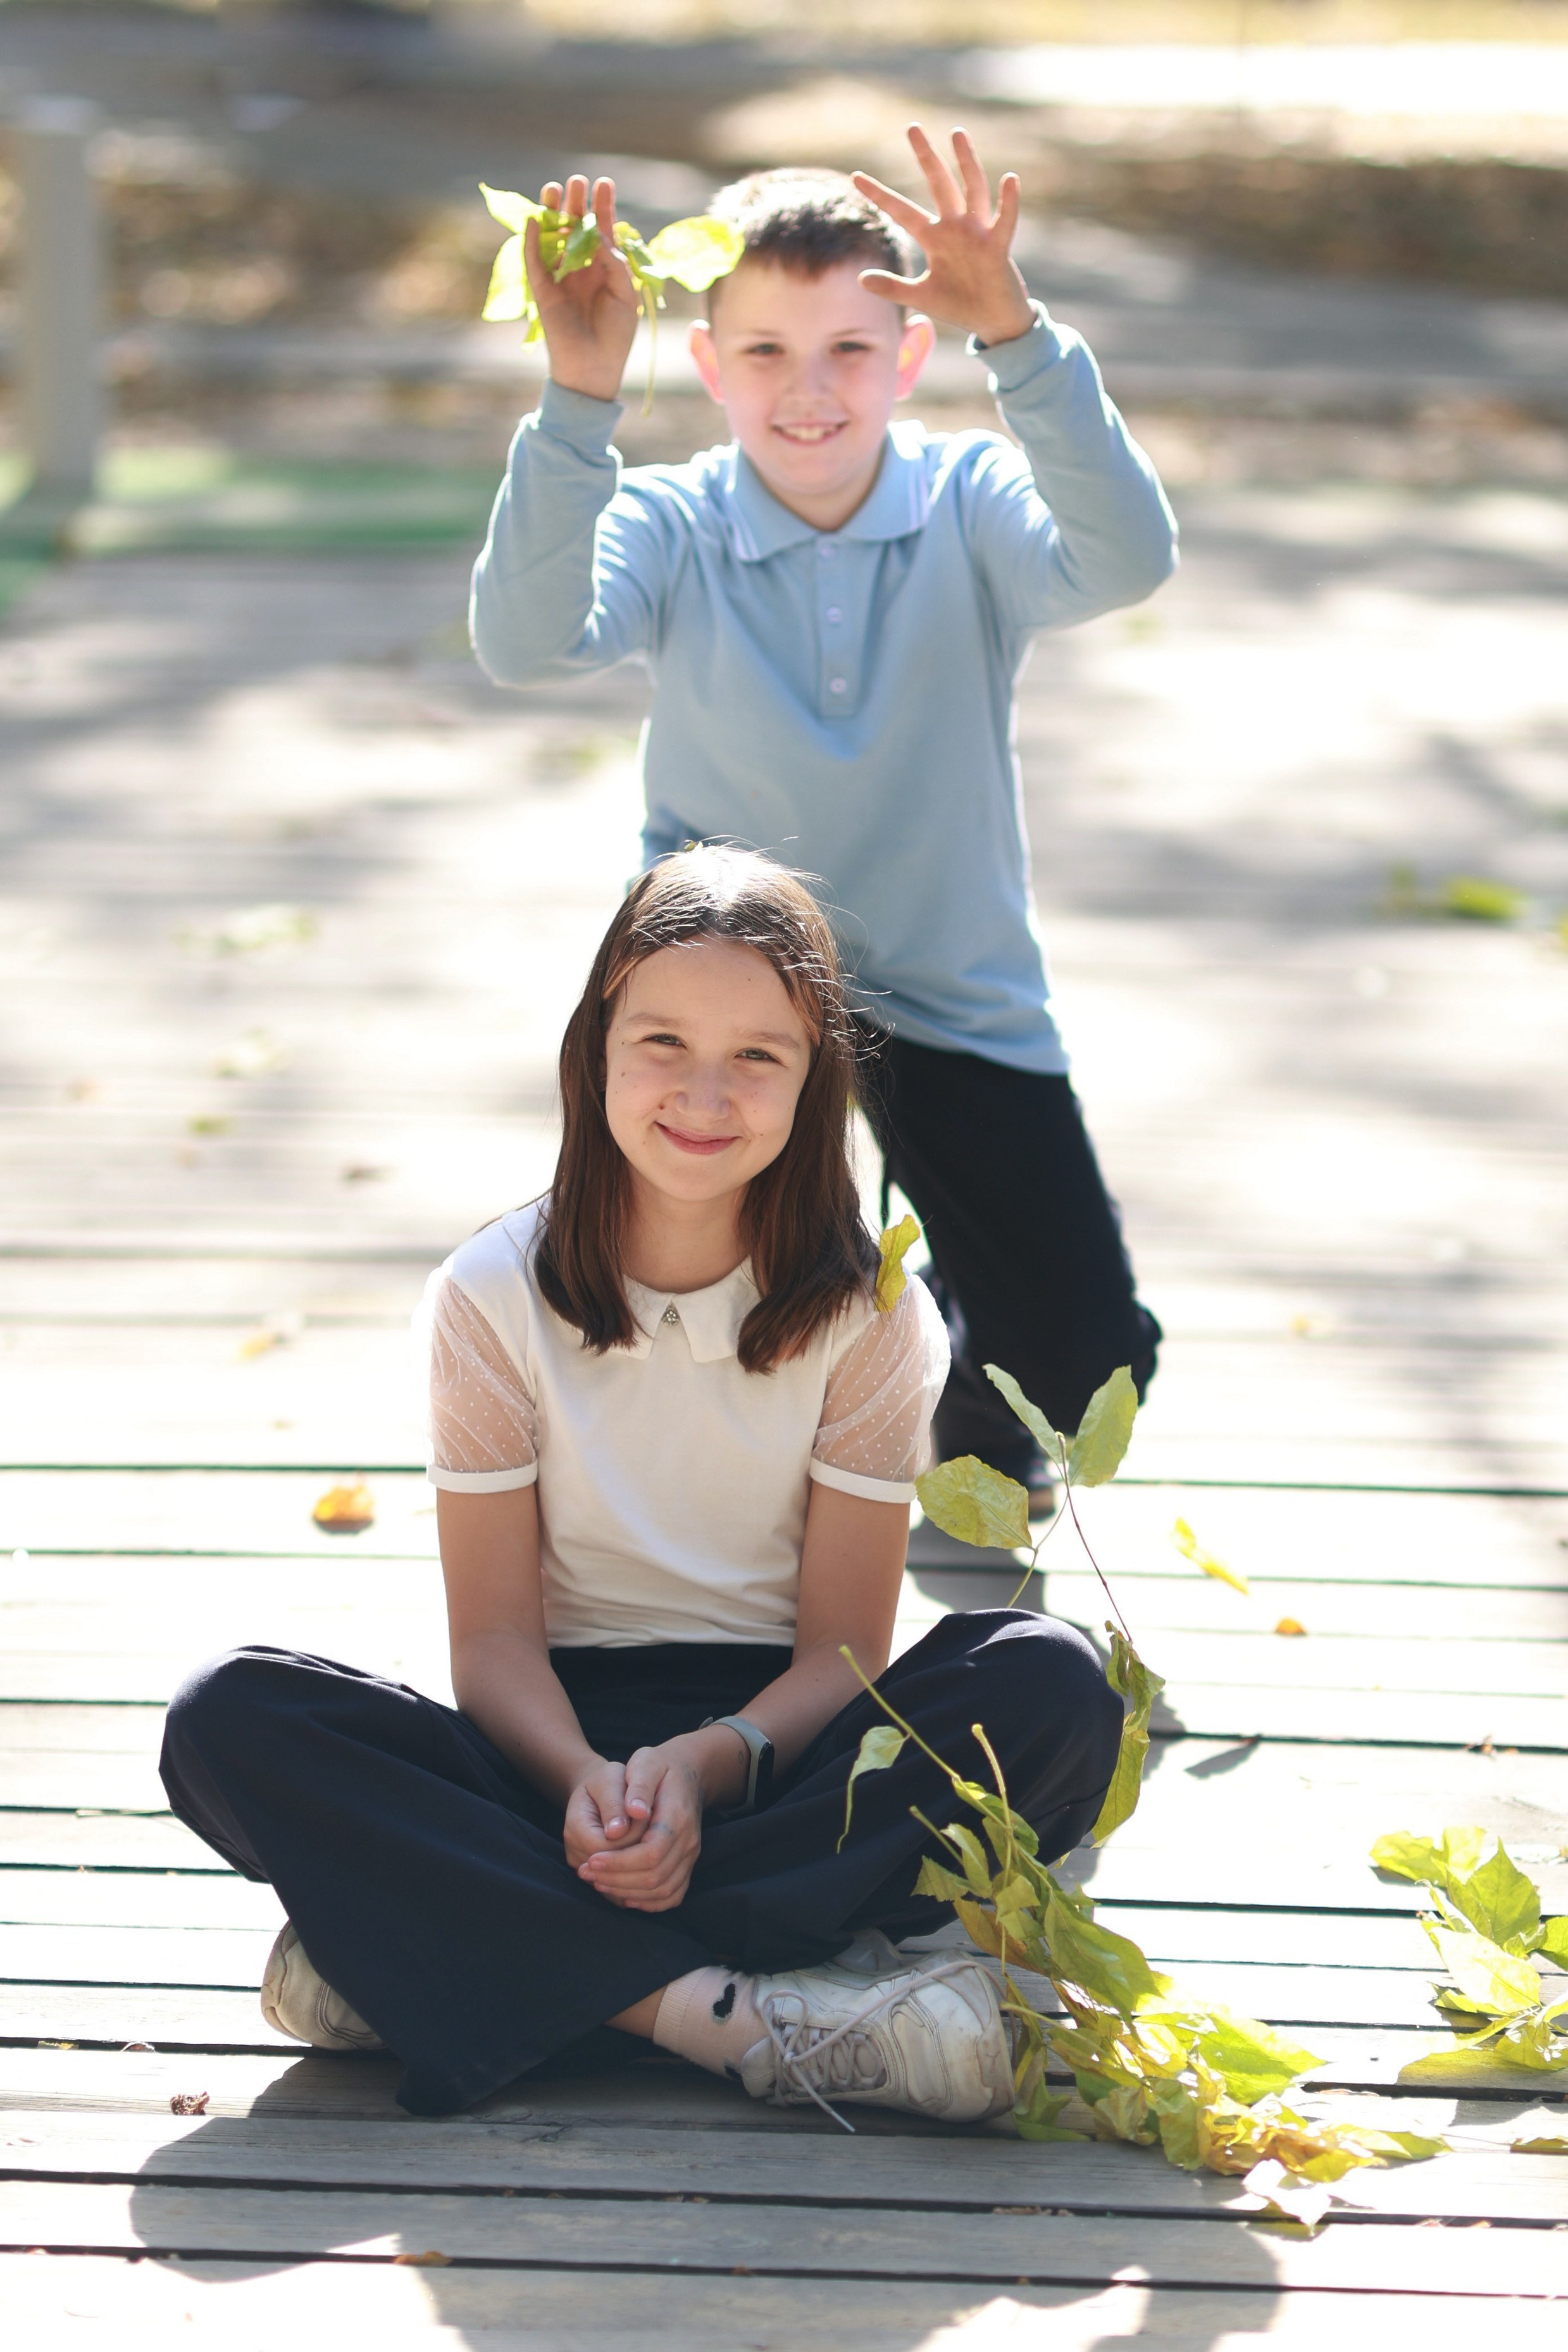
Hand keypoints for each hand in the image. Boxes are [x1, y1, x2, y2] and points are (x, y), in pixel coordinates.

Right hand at [529, 172, 641, 402]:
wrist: (594, 368)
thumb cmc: (615, 334)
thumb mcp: (625, 294)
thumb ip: (614, 261)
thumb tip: (597, 232)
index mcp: (602, 268)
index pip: (600, 231)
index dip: (602, 207)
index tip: (604, 183)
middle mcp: (579, 268)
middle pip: (575, 227)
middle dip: (576, 203)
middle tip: (578, 181)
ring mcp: (559, 277)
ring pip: (552, 237)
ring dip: (553, 212)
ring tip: (556, 187)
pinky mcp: (541, 289)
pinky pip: (533, 260)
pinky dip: (532, 240)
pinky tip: (536, 218)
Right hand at [562, 1753, 645, 1871]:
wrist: (600, 1792)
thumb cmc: (608, 1782)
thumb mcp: (610, 1780)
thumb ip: (613, 1804)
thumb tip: (617, 1831)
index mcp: (574, 1828)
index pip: (607, 1847)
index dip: (633, 1834)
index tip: (646, 1814)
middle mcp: (575, 1853)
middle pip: (613, 1866)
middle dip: (638, 1847)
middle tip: (651, 1823)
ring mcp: (584, 1869)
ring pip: (619, 1879)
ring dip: (639, 1860)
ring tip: (646, 1833)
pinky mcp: (597, 1877)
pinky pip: (620, 1886)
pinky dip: (637, 1872)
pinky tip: (647, 1850)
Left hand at [574, 1741, 706, 1912]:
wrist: (686, 1772)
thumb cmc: (658, 1767)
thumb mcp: (645, 1763)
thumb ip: (639, 1785)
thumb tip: (634, 1812)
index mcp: (677, 1817)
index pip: (650, 1853)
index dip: (619, 1862)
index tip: (591, 1860)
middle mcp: (689, 1841)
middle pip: (655, 1877)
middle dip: (616, 1880)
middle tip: (585, 1872)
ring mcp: (691, 1855)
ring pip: (663, 1891)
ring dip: (627, 1892)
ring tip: (598, 1882)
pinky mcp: (687, 1865)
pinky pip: (672, 1895)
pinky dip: (648, 1902)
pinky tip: (624, 1895)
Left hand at [853, 125, 1034, 349]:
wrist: (992, 321)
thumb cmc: (959, 305)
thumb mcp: (921, 296)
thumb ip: (893, 288)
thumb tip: (860, 279)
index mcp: (934, 237)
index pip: (901, 210)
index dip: (879, 195)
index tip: (855, 177)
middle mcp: (955, 227)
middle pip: (938, 184)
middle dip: (926, 157)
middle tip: (912, 128)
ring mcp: (977, 233)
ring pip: (972, 190)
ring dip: (966, 162)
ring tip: (956, 133)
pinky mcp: (998, 247)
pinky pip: (1004, 220)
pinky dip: (1008, 202)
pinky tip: (1009, 179)